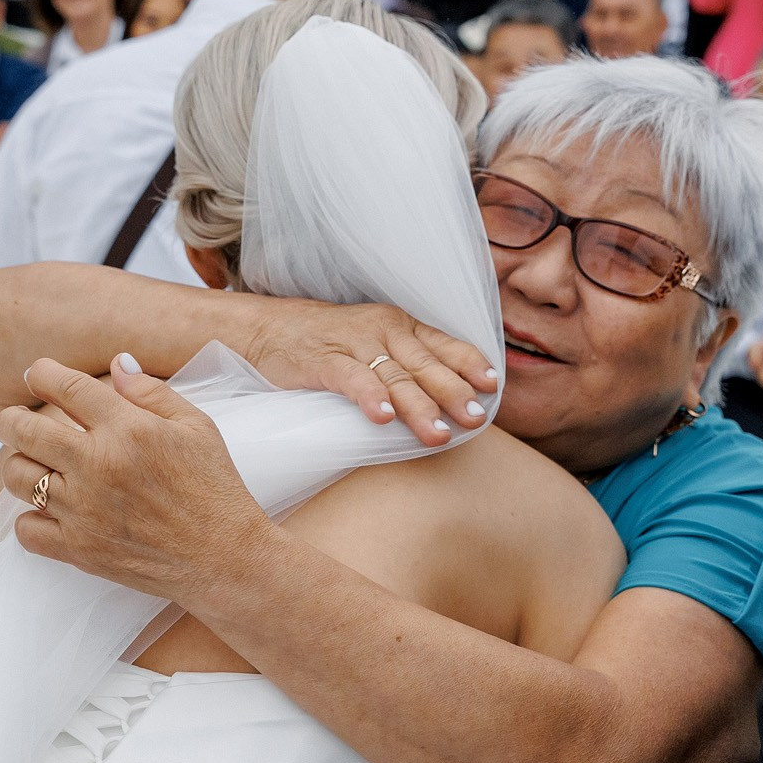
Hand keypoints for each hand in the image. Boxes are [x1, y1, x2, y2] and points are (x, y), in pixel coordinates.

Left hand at [0, 356, 275, 602]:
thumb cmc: (215, 488)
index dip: (41, 373)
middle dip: (10, 420)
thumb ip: (151, 391)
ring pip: (17, 477)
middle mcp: (98, 465)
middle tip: (14, 422)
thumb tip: (116, 363)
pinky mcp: (79, 550)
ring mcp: (84, 510)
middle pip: (22, 430)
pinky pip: (25, 530)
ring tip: (35, 465)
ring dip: (19, 465)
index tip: (37, 375)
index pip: (64, 386)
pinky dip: (30, 519)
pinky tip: (49, 511)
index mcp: (127, 428)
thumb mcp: (197, 426)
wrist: (224, 557)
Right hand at [247, 299, 497, 444]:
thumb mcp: (377, 345)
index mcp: (401, 327)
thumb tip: (452, 401)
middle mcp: (383, 330)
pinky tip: (383, 418)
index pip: (443, 344)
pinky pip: (351, 379)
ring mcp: (353, 344)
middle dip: (452, 392)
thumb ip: (410, 365)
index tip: (492, 385)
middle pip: (424, 365)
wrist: (270, 328)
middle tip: (475, 419)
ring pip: (393, 376)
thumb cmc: (331, 343)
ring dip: (418, 407)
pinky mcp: (323, 360)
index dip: (469, 363)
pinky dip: (369, 397)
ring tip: (437, 435)